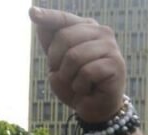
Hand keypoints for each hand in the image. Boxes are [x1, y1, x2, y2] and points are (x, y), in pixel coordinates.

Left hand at [29, 7, 126, 122]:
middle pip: (64, 37)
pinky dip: (80, 86)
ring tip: (78, 84)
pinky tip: (88, 90)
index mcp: (87, 28)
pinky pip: (86, 73)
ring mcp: (110, 47)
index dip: (48, 17)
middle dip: (56, 62)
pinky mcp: (116, 65)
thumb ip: (49, 41)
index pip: (63, 20)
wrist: (94, 108)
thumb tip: (35, 13)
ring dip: (68, 77)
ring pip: (74, 57)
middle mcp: (101, 32)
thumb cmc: (75, 83)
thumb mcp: (58, 63)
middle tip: (66, 76)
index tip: (32, 13)